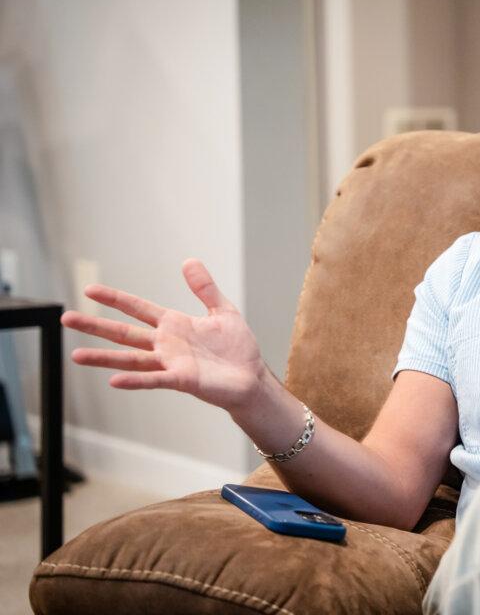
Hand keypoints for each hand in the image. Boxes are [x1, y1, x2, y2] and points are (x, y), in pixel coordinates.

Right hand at [61, 259, 266, 411]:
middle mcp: (166, 344)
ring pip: (131, 359)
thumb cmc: (237, 348)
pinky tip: (114, 380)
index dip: (115, 299)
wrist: (252, 377)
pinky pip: (155, 379)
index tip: (89, 290)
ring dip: (104, 357)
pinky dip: (135, 380)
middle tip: (66, 318)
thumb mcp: (223, 311)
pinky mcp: (182, 380)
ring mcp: (171, 363)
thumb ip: (205, 289)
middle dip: (96, 326)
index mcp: (174, 325)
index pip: (138, 308)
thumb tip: (189, 261)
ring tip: (76, 354)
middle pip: (125, 333)